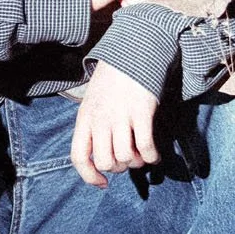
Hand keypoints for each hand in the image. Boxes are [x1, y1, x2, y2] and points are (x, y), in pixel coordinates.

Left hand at [71, 61, 160, 186]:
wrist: (133, 51)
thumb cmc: (113, 80)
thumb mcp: (93, 102)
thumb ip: (94, 127)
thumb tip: (103, 159)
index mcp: (85, 118)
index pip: (79, 157)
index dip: (89, 176)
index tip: (102, 183)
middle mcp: (100, 119)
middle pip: (105, 161)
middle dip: (119, 167)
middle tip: (128, 159)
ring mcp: (120, 115)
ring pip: (125, 157)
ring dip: (136, 162)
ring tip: (141, 155)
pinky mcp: (141, 112)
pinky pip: (145, 147)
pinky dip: (152, 157)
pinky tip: (155, 155)